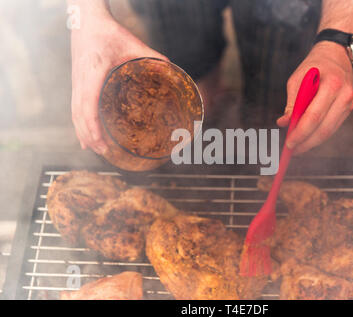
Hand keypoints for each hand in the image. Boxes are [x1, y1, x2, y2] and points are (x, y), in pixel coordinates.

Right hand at [71, 13, 167, 153]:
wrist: (86, 21)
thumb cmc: (108, 31)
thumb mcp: (132, 44)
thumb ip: (153, 57)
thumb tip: (172, 69)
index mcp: (93, 73)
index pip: (88, 105)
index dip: (92, 126)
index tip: (101, 142)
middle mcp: (81, 82)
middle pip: (79, 115)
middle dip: (90, 136)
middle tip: (104, 152)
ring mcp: (76, 83)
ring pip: (75, 114)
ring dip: (83, 134)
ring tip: (96, 150)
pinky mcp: (76, 83)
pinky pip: (74, 109)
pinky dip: (79, 125)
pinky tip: (84, 139)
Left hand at [277, 41, 352, 153]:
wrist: (336, 54)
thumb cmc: (314, 65)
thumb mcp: (297, 78)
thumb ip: (292, 102)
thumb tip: (284, 123)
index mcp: (332, 84)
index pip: (314, 116)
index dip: (300, 132)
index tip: (289, 143)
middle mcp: (344, 96)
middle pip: (324, 128)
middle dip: (306, 142)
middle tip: (292, 150)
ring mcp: (349, 103)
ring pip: (329, 131)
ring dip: (312, 142)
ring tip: (297, 148)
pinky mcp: (348, 109)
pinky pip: (332, 127)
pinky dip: (319, 135)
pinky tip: (307, 139)